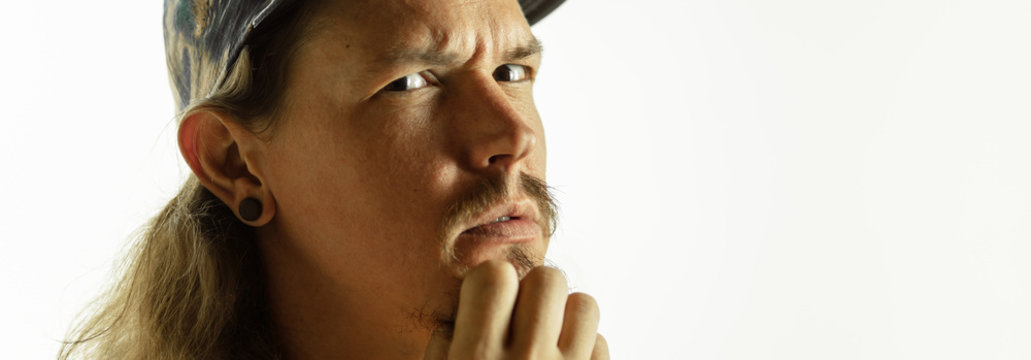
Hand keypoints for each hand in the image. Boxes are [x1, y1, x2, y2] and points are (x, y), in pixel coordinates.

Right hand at [424, 260, 608, 358]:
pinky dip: (583, 350)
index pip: (494, 274)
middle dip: (532, 292)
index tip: (487, 303)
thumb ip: (444, 345)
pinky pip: (600, 343)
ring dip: (563, 316)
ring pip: (584, 303)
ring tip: (545, 339)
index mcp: (477, 358)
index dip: (490, 283)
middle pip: (548, 277)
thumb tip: (462, 312)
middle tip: (518, 321)